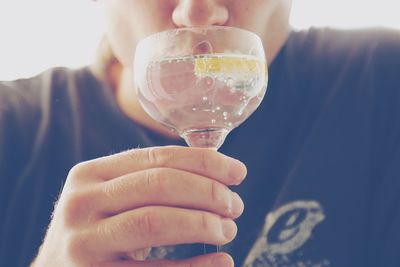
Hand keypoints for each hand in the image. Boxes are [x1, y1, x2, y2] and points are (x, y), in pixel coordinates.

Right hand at [31, 146, 245, 266]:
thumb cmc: (96, 230)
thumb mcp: (110, 197)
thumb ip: (148, 180)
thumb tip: (215, 171)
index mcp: (90, 174)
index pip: (157, 157)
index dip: (204, 162)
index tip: (238, 172)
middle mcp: (82, 202)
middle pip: (159, 184)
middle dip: (208, 192)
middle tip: (235, 205)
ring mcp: (84, 242)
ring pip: (155, 221)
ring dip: (203, 223)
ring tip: (228, 229)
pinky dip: (195, 265)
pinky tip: (221, 261)